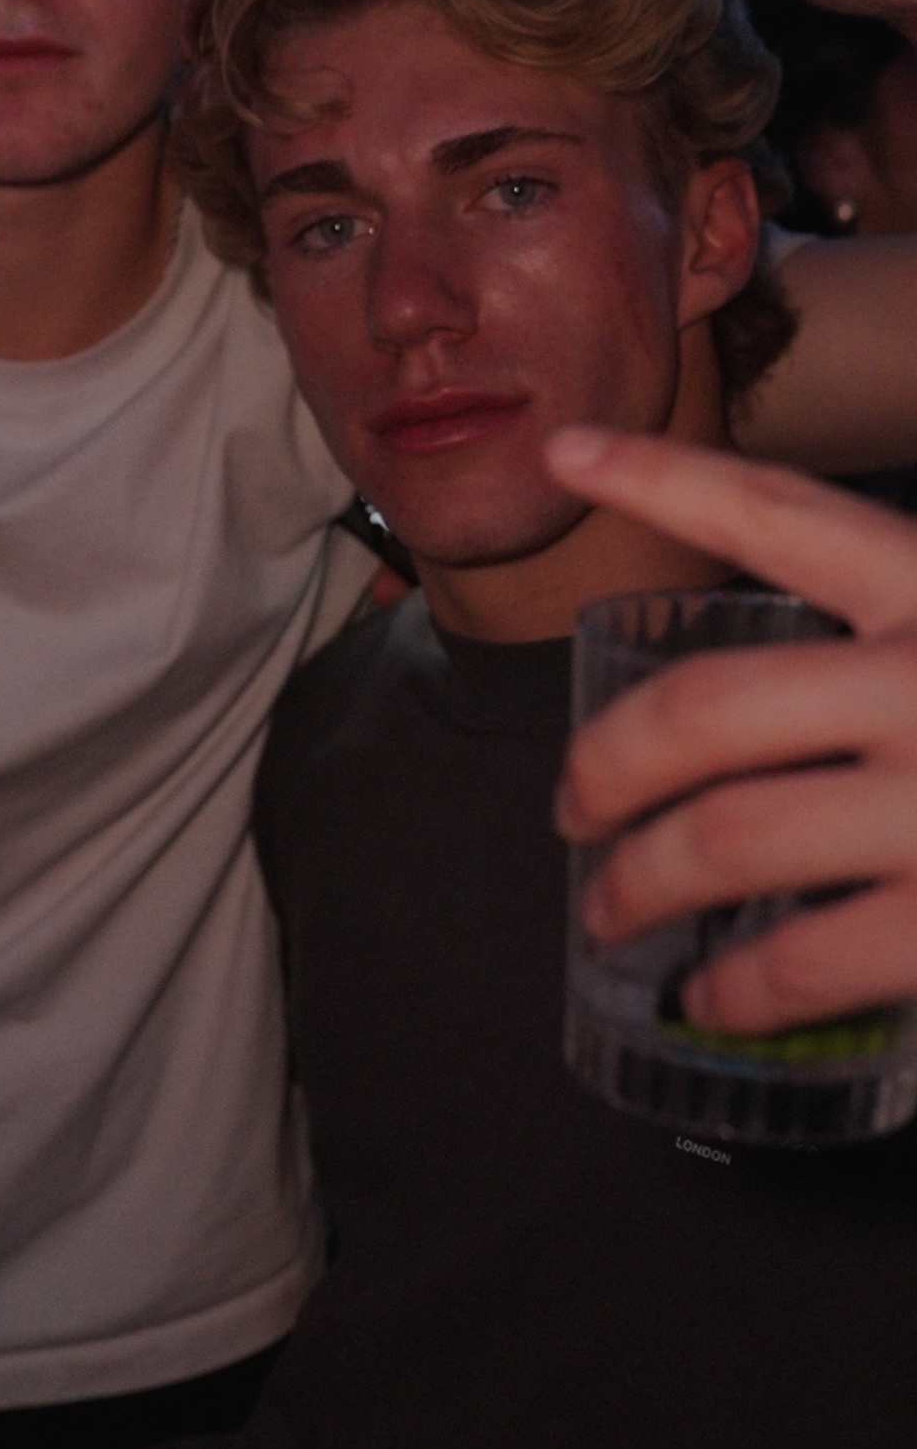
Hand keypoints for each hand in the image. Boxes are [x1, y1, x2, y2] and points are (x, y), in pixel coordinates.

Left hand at [547, 426, 916, 1029]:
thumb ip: (904, 623)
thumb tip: (799, 674)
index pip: (772, 511)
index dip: (658, 474)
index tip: (567, 450)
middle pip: (702, 706)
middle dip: (605, 760)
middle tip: (573, 804)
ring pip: (727, 837)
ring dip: (640, 880)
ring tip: (612, 907)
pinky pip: (808, 956)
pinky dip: (739, 985)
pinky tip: (713, 998)